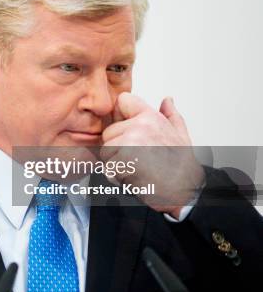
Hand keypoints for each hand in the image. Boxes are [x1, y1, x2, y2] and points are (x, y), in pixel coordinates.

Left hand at [100, 93, 203, 217]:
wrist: (184, 191)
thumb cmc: (181, 166)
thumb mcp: (181, 135)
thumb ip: (171, 116)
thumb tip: (167, 100)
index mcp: (151, 117)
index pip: (123, 100)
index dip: (121, 116)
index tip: (129, 131)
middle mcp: (139, 126)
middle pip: (109, 132)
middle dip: (117, 147)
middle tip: (137, 159)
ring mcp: (130, 141)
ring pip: (106, 150)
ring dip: (116, 163)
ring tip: (136, 168)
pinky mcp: (123, 158)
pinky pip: (108, 166)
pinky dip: (117, 176)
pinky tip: (134, 177)